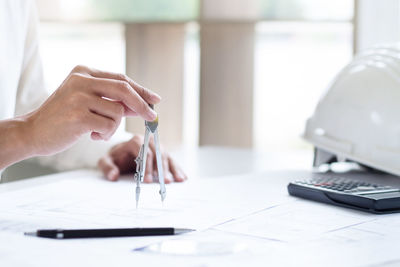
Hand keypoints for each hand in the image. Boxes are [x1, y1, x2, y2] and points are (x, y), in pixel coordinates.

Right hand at [25, 65, 160, 155]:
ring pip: (118, 112)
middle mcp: (81, 80)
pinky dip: (104, 134)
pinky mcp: (78, 115)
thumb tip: (143, 105)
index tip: (155, 99)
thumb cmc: (64, 118)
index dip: (141, 90)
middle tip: (152, 117)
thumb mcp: (88, 102)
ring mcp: (79, 97)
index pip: (121, 79)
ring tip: (96, 130)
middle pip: (124, 89)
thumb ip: (113, 100)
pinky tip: (89, 134)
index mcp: (84, 72)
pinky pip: (108, 125)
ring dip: (113, 127)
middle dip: (142, 104)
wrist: (33, 132)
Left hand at [98, 135, 186, 182]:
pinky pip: (171, 160)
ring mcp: (156, 146)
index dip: (147, 166)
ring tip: (174, 181)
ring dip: (171, 169)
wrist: (121, 153)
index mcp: (135, 141)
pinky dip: (177, 168)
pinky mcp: (162, 152)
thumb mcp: (105, 161)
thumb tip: (114, 176)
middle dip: (161, 169)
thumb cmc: (114, 158)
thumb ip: (107, 167)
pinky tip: (182, 177)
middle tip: (164, 182)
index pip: (144, 152)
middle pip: (158, 153)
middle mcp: (148, 141)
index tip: (147, 180)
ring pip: (166, 156)